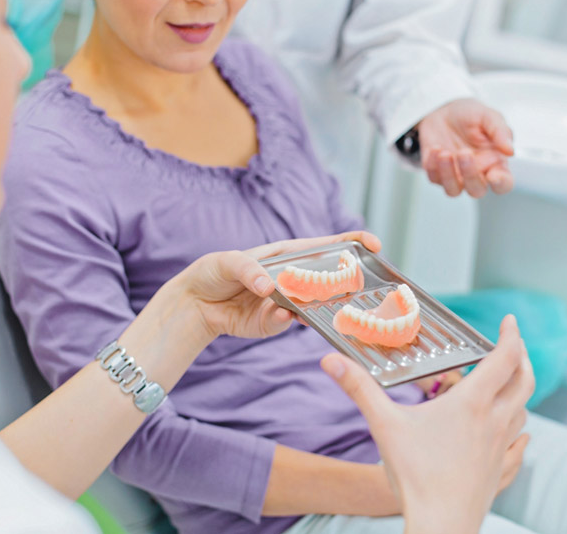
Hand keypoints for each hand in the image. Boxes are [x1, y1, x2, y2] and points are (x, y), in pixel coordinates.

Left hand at [181, 231, 381, 338]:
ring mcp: (285, 303)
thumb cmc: (212, 273)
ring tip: (319, 303)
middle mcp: (291, 279)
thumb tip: (269, 287)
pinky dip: (284, 320)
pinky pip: (285, 323)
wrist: (194, 304)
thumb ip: (249, 270)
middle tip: (359, 284)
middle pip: (325, 279)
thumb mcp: (227, 262)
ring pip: (311, 305)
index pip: (324, 247)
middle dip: (344, 281)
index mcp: (286, 255)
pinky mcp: (272, 324)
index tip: (373, 243)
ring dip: (317, 306)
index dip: (350, 243)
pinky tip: (281, 315)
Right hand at [321, 315, 533, 533]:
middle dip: (522, 357)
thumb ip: (358, 388)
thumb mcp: (384, 425)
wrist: (441, 526)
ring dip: (519, 391)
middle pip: (524, 380)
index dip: (511, 335)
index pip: (504, 358)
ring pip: (524, 411)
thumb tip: (330, 360)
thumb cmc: (415, 476)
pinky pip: (521, 444)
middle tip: (513, 345)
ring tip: (507, 383)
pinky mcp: (501, 471)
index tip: (509, 321)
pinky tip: (518, 433)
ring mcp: (502, 448)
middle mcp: (495, 422)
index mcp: (472, 404)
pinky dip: (521, 428)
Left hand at [417, 98, 513, 197]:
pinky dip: (433, 165)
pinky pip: (434, 178)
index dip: (500, 184)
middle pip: (477, 190)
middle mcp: (477, 173)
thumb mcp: (487, 115)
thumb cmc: (470, 115)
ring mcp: (456, 176)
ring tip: (444, 153)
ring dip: (448, 174)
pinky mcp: (437, 174)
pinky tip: (435, 148)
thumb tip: (510, 150)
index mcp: (495, 162)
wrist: (443, 111)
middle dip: (469, 174)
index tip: (494, 175)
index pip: (503, 183)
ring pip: (453, 190)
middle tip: (464, 152)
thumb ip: (500, 131)